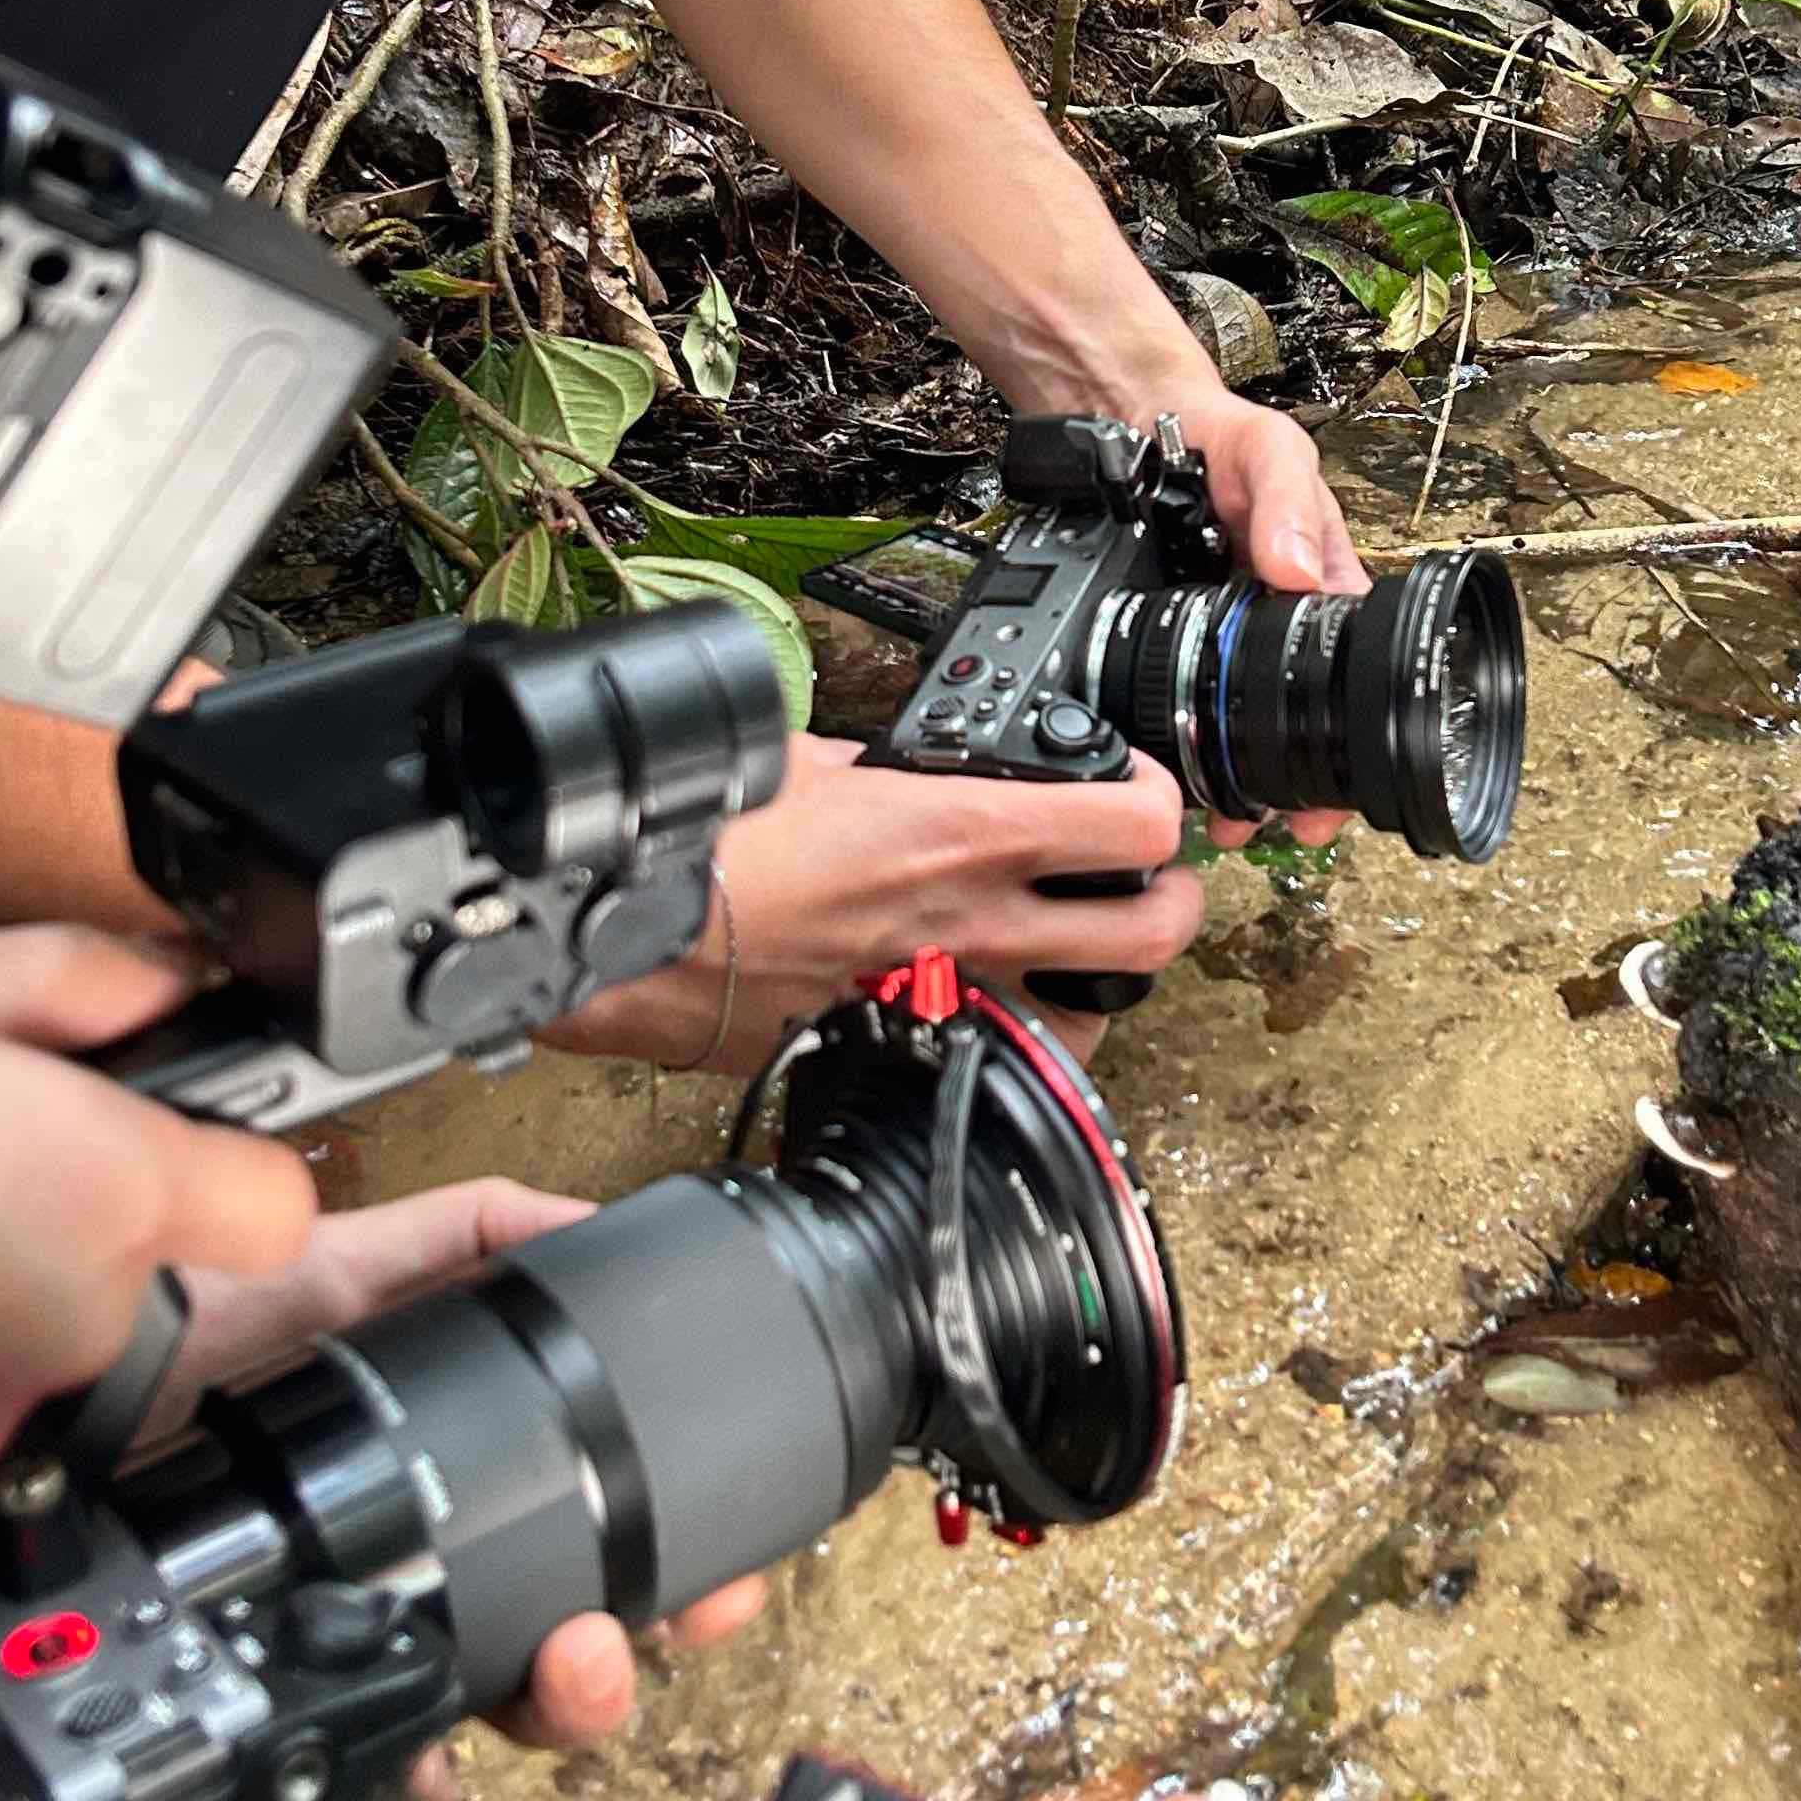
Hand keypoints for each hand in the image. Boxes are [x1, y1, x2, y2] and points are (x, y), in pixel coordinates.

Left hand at [174, 1178, 765, 1749]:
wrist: (82, 1383)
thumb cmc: (212, 1323)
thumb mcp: (356, 1260)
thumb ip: (471, 1232)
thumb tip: (586, 1224)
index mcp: (473, 1471)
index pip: (608, 1534)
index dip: (683, 1569)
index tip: (728, 1583)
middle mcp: (440, 1561)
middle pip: (572, 1643)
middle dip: (631, 1660)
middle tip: (635, 1637)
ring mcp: (377, 1621)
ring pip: (500, 1703)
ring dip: (561, 1705)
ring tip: (566, 1666)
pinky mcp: (303, 1667)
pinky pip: (377, 1742)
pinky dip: (414, 1761)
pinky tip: (424, 1754)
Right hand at [536, 737, 1205, 1074]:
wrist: (626, 933)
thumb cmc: (702, 841)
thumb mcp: (811, 759)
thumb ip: (890, 768)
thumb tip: (911, 767)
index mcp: (962, 832)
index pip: (1136, 822)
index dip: (1156, 801)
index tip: (1136, 790)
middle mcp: (971, 922)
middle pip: (1152, 934)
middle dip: (1175, 904)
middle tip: (1155, 881)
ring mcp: (941, 995)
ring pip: (1087, 1010)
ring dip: (1100, 978)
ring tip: (1083, 945)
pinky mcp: (896, 1039)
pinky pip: (986, 1040)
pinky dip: (1003, 1022)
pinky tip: (981, 995)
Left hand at [1161, 387, 1368, 851]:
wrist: (1142, 425)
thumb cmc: (1227, 439)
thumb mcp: (1274, 455)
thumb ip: (1291, 505)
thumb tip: (1295, 571)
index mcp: (1320, 592)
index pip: (1352, 684)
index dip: (1345, 752)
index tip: (1324, 803)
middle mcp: (1277, 624)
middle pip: (1293, 724)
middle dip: (1284, 787)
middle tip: (1261, 828)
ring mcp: (1223, 635)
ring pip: (1232, 725)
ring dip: (1227, 776)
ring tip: (1215, 819)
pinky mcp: (1169, 636)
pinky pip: (1173, 699)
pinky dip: (1173, 739)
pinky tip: (1166, 769)